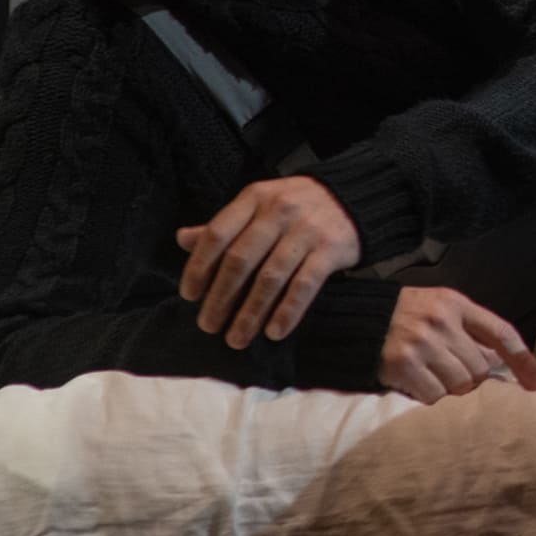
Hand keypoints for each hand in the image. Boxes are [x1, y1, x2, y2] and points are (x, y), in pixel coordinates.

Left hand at [177, 175, 361, 345]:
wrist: (354, 197)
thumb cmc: (296, 207)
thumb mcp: (259, 206)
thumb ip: (225, 225)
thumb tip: (182, 239)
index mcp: (254, 198)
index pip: (218, 234)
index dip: (199, 267)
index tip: (190, 296)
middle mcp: (279, 211)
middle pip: (241, 260)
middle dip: (220, 297)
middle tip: (208, 326)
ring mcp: (307, 230)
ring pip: (270, 277)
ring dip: (250, 313)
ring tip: (236, 338)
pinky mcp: (331, 249)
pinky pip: (305, 285)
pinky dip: (288, 311)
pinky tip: (274, 332)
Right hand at [378, 286, 535, 402]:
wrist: (352, 320)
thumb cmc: (403, 317)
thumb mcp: (440, 309)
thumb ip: (470, 331)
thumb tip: (501, 364)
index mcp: (456, 303)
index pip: (501, 333)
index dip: (523, 360)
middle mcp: (441, 321)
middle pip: (480, 369)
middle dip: (471, 379)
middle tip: (450, 373)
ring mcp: (421, 343)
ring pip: (460, 385)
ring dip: (450, 389)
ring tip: (432, 377)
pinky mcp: (402, 365)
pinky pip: (434, 396)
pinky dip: (429, 396)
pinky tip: (415, 383)